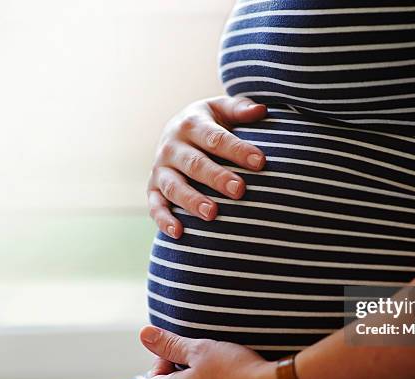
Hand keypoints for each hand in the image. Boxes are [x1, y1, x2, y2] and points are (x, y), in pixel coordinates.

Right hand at [148, 96, 267, 238]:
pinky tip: (179, 232)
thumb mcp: (221, 110)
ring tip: (213, 214)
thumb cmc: (210, 123)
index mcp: (191, 124)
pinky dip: (164, 219)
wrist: (178, 132)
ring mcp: (161, 169)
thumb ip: (240, 109)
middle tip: (240, 191)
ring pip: (174, 186)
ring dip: (192, 201)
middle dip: (217, 178)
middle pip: (195, 164)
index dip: (237, 150)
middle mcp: (172, 146)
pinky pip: (155, 205)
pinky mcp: (153, 188)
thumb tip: (261, 110)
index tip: (260, 161)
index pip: (216, 138)